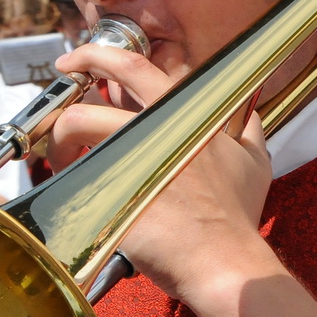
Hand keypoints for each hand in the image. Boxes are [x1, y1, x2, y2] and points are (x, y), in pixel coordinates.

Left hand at [45, 41, 276, 308]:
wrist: (222, 259)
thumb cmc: (236, 215)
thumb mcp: (256, 162)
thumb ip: (250, 129)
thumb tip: (249, 114)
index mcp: (189, 112)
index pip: (137, 67)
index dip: (102, 57)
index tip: (84, 61)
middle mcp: (156, 127)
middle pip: (99, 89)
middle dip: (75, 79)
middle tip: (62, 86)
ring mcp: (129, 156)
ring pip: (75, 127)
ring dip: (60, 140)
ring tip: (64, 157)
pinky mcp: (107, 189)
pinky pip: (70, 172)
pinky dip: (66, 175)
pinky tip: (74, 189)